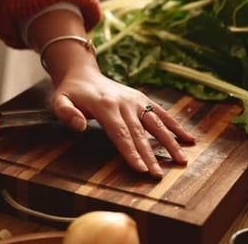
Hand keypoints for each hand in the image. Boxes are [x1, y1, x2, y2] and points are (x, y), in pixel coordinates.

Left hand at [28, 9, 194, 177]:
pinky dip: (175, 126)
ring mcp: (136, 100)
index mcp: (106, 106)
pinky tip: (188, 139)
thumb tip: (80, 126)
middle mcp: (125, 103)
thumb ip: (66, 112)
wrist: (83, 73)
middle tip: (159, 175)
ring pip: (156, 124)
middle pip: (140, 134)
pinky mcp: (142, 99)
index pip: (120, 134)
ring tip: (181, 160)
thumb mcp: (59, 100)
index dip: (131, 152)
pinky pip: (161, 113)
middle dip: (150, 156)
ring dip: (170, 142)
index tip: (141, 169)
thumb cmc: (70, 92)